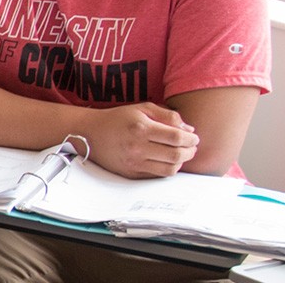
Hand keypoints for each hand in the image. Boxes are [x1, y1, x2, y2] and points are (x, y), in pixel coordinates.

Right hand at [83, 102, 198, 178]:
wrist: (90, 133)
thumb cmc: (118, 119)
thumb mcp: (142, 108)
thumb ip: (167, 115)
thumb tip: (189, 129)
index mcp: (141, 128)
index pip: (177, 137)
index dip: (191, 139)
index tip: (194, 137)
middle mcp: (137, 147)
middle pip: (176, 155)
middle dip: (190, 151)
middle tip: (192, 147)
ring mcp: (134, 163)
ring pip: (170, 169)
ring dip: (181, 162)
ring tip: (181, 154)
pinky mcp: (131, 174)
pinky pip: (157, 176)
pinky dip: (167, 169)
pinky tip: (167, 160)